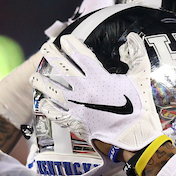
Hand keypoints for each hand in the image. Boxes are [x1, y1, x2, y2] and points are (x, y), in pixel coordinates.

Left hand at [30, 32, 163, 150]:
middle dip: (52, 56)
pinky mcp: (75, 122)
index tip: (64, 40)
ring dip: (43, 82)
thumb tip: (132, 37)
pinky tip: (42, 102)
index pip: (81, 56)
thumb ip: (137, 55)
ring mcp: (77, 106)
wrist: (134, 137)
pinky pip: (56, 113)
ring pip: (54, 91)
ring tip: (34, 76)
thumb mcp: (141, 78)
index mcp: (99, 77)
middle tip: (44, 48)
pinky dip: (48, 107)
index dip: (71, 46)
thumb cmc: (139, 108)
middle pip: (63, 69)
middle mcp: (84, 90)